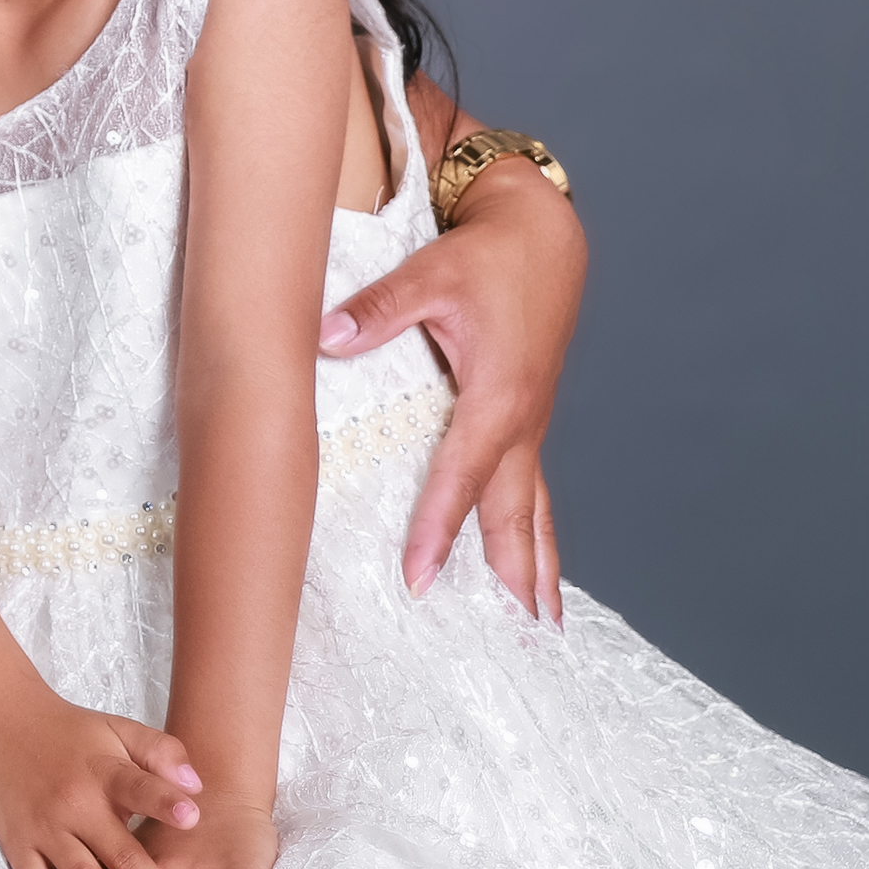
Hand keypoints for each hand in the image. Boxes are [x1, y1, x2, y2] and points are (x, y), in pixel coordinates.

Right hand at [0, 671, 204, 868]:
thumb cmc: (71, 732)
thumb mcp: (117, 729)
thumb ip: (160, 751)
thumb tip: (198, 783)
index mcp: (104, 773)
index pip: (138, 787)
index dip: (164, 802)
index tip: (195, 818)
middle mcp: (76, 806)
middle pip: (120, 855)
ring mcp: (45, 830)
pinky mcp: (19, 847)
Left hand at [321, 195, 583, 620]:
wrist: (543, 235)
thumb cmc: (487, 256)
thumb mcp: (430, 273)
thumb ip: (378, 309)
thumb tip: (325, 337)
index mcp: (495, 396)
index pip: (461, 476)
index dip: (438, 529)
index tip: (418, 577)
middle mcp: (520, 420)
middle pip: (512, 511)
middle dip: (507, 572)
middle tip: (509, 634)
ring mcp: (530, 423)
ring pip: (534, 508)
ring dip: (536, 566)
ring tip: (541, 625)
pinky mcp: (528, 417)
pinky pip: (533, 489)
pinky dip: (536, 534)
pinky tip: (536, 569)